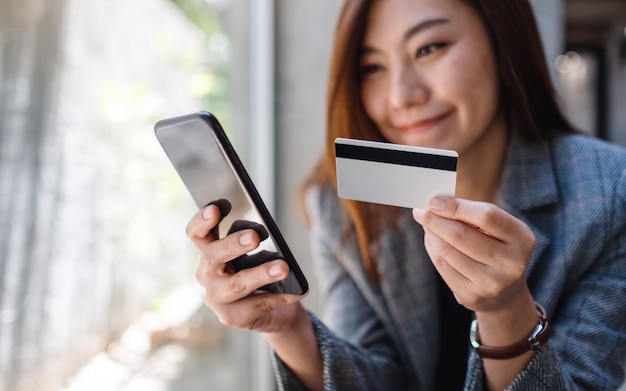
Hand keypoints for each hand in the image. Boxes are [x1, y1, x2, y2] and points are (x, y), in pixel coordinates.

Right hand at [186, 204, 305, 333]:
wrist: (274, 313)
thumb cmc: (262, 273)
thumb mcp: (256, 254)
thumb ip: (254, 243)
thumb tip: (266, 233)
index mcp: (209, 253)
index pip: (196, 234)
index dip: (201, 221)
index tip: (215, 209)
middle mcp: (207, 275)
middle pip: (212, 256)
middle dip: (233, 245)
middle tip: (253, 237)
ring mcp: (217, 299)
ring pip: (237, 284)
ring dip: (261, 274)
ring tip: (283, 267)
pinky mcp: (233, 317)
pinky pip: (258, 305)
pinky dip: (280, 296)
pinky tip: (297, 291)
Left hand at [412, 196, 535, 312]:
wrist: (506, 292)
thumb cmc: (497, 248)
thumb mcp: (498, 229)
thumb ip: (473, 214)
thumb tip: (436, 204)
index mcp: (522, 238)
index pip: (486, 216)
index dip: (456, 207)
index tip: (433, 201)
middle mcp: (511, 263)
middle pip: (461, 235)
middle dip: (435, 220)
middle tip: (420, 211)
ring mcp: (492, 283)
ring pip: (448, 251)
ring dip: (431, 234)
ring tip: (426, 224)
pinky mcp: (472, 296)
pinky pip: (442, 266)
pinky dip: (432, 249)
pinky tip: (431, 240)